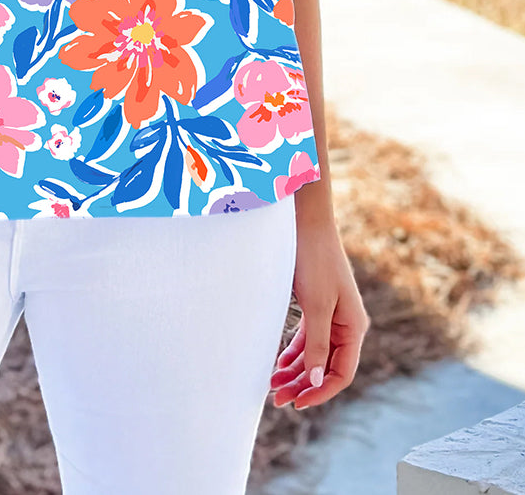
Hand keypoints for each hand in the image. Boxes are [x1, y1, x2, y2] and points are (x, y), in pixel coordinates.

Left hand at [269, 217, 369, 410]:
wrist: (304, 222)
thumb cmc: (314, 260)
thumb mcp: (316, 305)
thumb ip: (317, 345)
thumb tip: (318, 381)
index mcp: (354, 327)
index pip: (342, 373)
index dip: (321, 391)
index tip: (297, 403)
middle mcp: (346, 324)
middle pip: (326, 367)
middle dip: (304, 385)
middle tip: (277, 400)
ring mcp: (330, 315)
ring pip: (314, 354)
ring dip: (295, 371)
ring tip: (272, 386)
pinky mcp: (315, 305)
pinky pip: (306, 338)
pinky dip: (293, 353)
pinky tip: (278, 365)